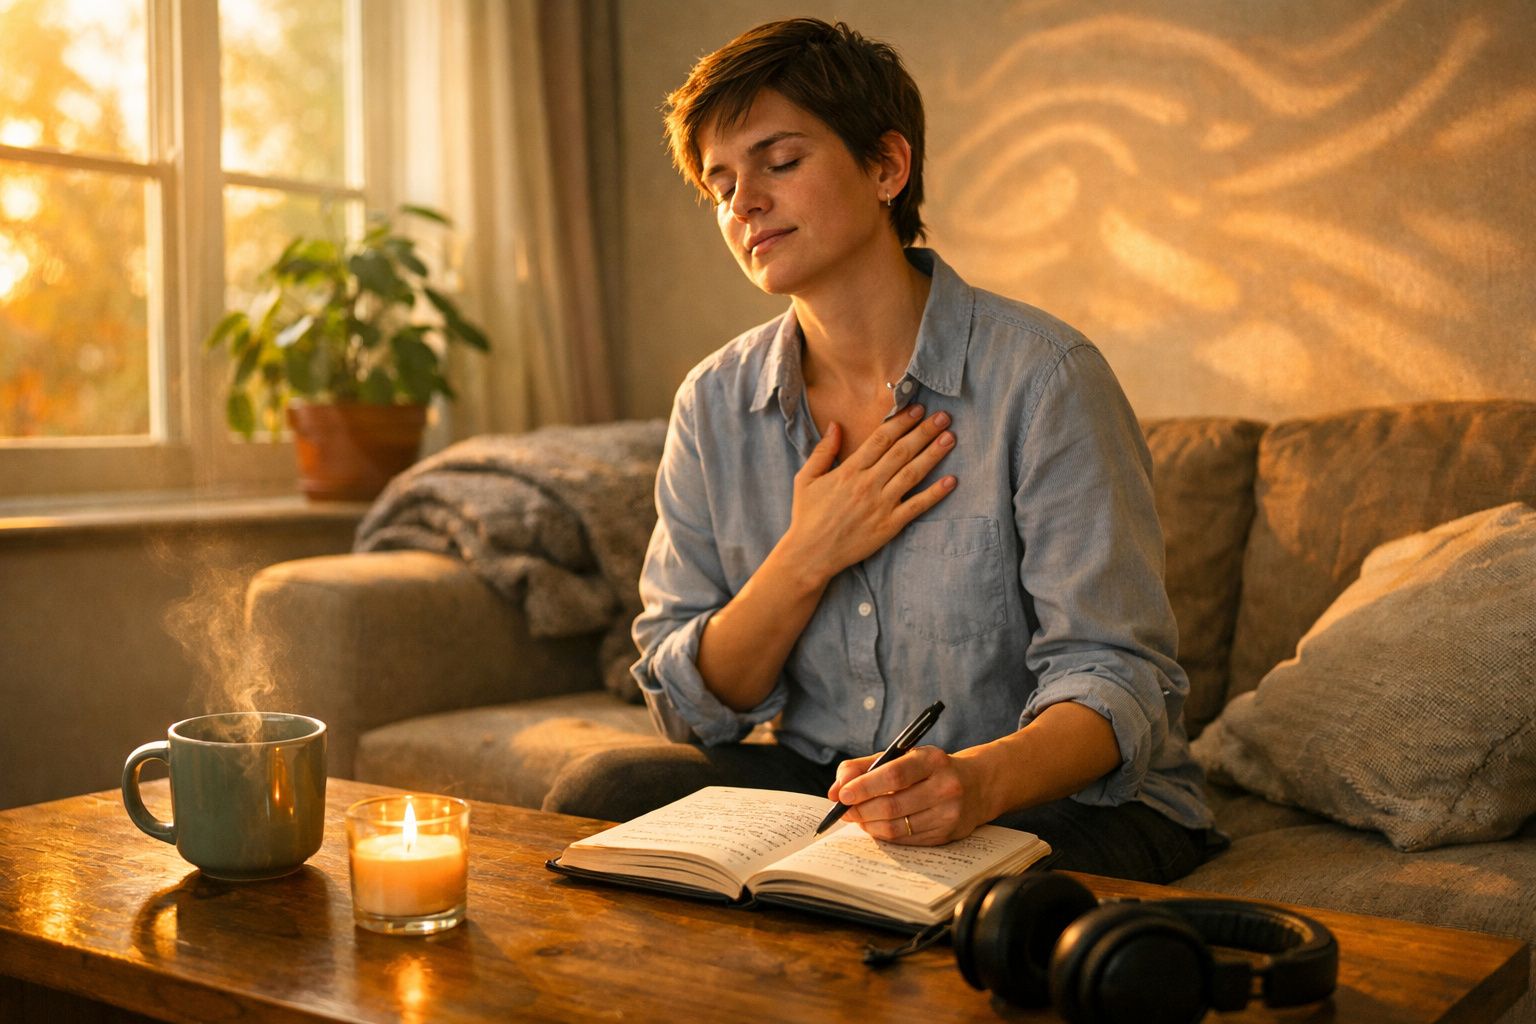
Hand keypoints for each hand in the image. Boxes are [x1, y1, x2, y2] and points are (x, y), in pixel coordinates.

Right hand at [784, 404, 956, 584]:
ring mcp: (881, 505)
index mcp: (849, 471)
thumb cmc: (807, 516)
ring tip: (950, 438)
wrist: (810, 554)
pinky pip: (916, 506)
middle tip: (944, 417)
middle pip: (901, 452)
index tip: (917, 409)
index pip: (881, 439)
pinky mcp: (889, 526)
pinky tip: (951, 481)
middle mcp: (868, 485)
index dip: (901, 421)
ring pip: (912, 474)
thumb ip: (822, 451)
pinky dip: (935, 493)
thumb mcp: (806, 479)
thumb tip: (835, 424)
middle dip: (924, 432)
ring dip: (933, 455)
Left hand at [826, 746, 989, 844]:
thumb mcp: (903, 756)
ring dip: (868, 825)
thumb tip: (835, 788)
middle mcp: (945, 787)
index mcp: (933, 760)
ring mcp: (948, 814)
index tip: (841, 794)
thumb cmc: (929, 768)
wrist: (977, 785)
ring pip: (897, 827)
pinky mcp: (947, 835)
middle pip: (892, 805)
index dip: (864, 786)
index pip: (894, 775)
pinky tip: (875, 826)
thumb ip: (865, 766)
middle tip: (842, 809)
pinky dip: (884, 834)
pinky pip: (906, 840)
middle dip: (860, 809)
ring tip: (856, 817)